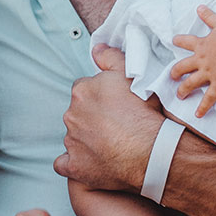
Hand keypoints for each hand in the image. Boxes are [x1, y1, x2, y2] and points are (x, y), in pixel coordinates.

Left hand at [57, 45, 163, 192]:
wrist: (150, 151)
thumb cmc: (144, 113)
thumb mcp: (132, 75)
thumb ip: (111, 58)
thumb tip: (96, 49)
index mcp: (82, 91)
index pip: (84, 91)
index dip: (100, 98)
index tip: (114, 106)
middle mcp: (71, 115)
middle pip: (78, 113)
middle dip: (92, 118)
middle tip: (115, 125)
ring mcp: (71, 141)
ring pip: (74, 137)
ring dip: (87, 139)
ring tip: (111, 145)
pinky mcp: (74, 165)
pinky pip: (65, 163)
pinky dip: (75, 163)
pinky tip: (91, 163)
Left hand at [170, 5, 215, 117]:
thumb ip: (209, 16)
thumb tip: (199, 6)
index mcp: (202, 45)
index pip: (186, 42)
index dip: (179, 41)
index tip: (174, 41)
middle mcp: (202, 60)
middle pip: (183, 66)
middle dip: (175, 72)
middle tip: (171, 76)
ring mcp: (208, 73)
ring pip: (191, 83)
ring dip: (184, 90)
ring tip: (179, 95)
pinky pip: (209, 98)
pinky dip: (203, 107)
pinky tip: (197, 115)